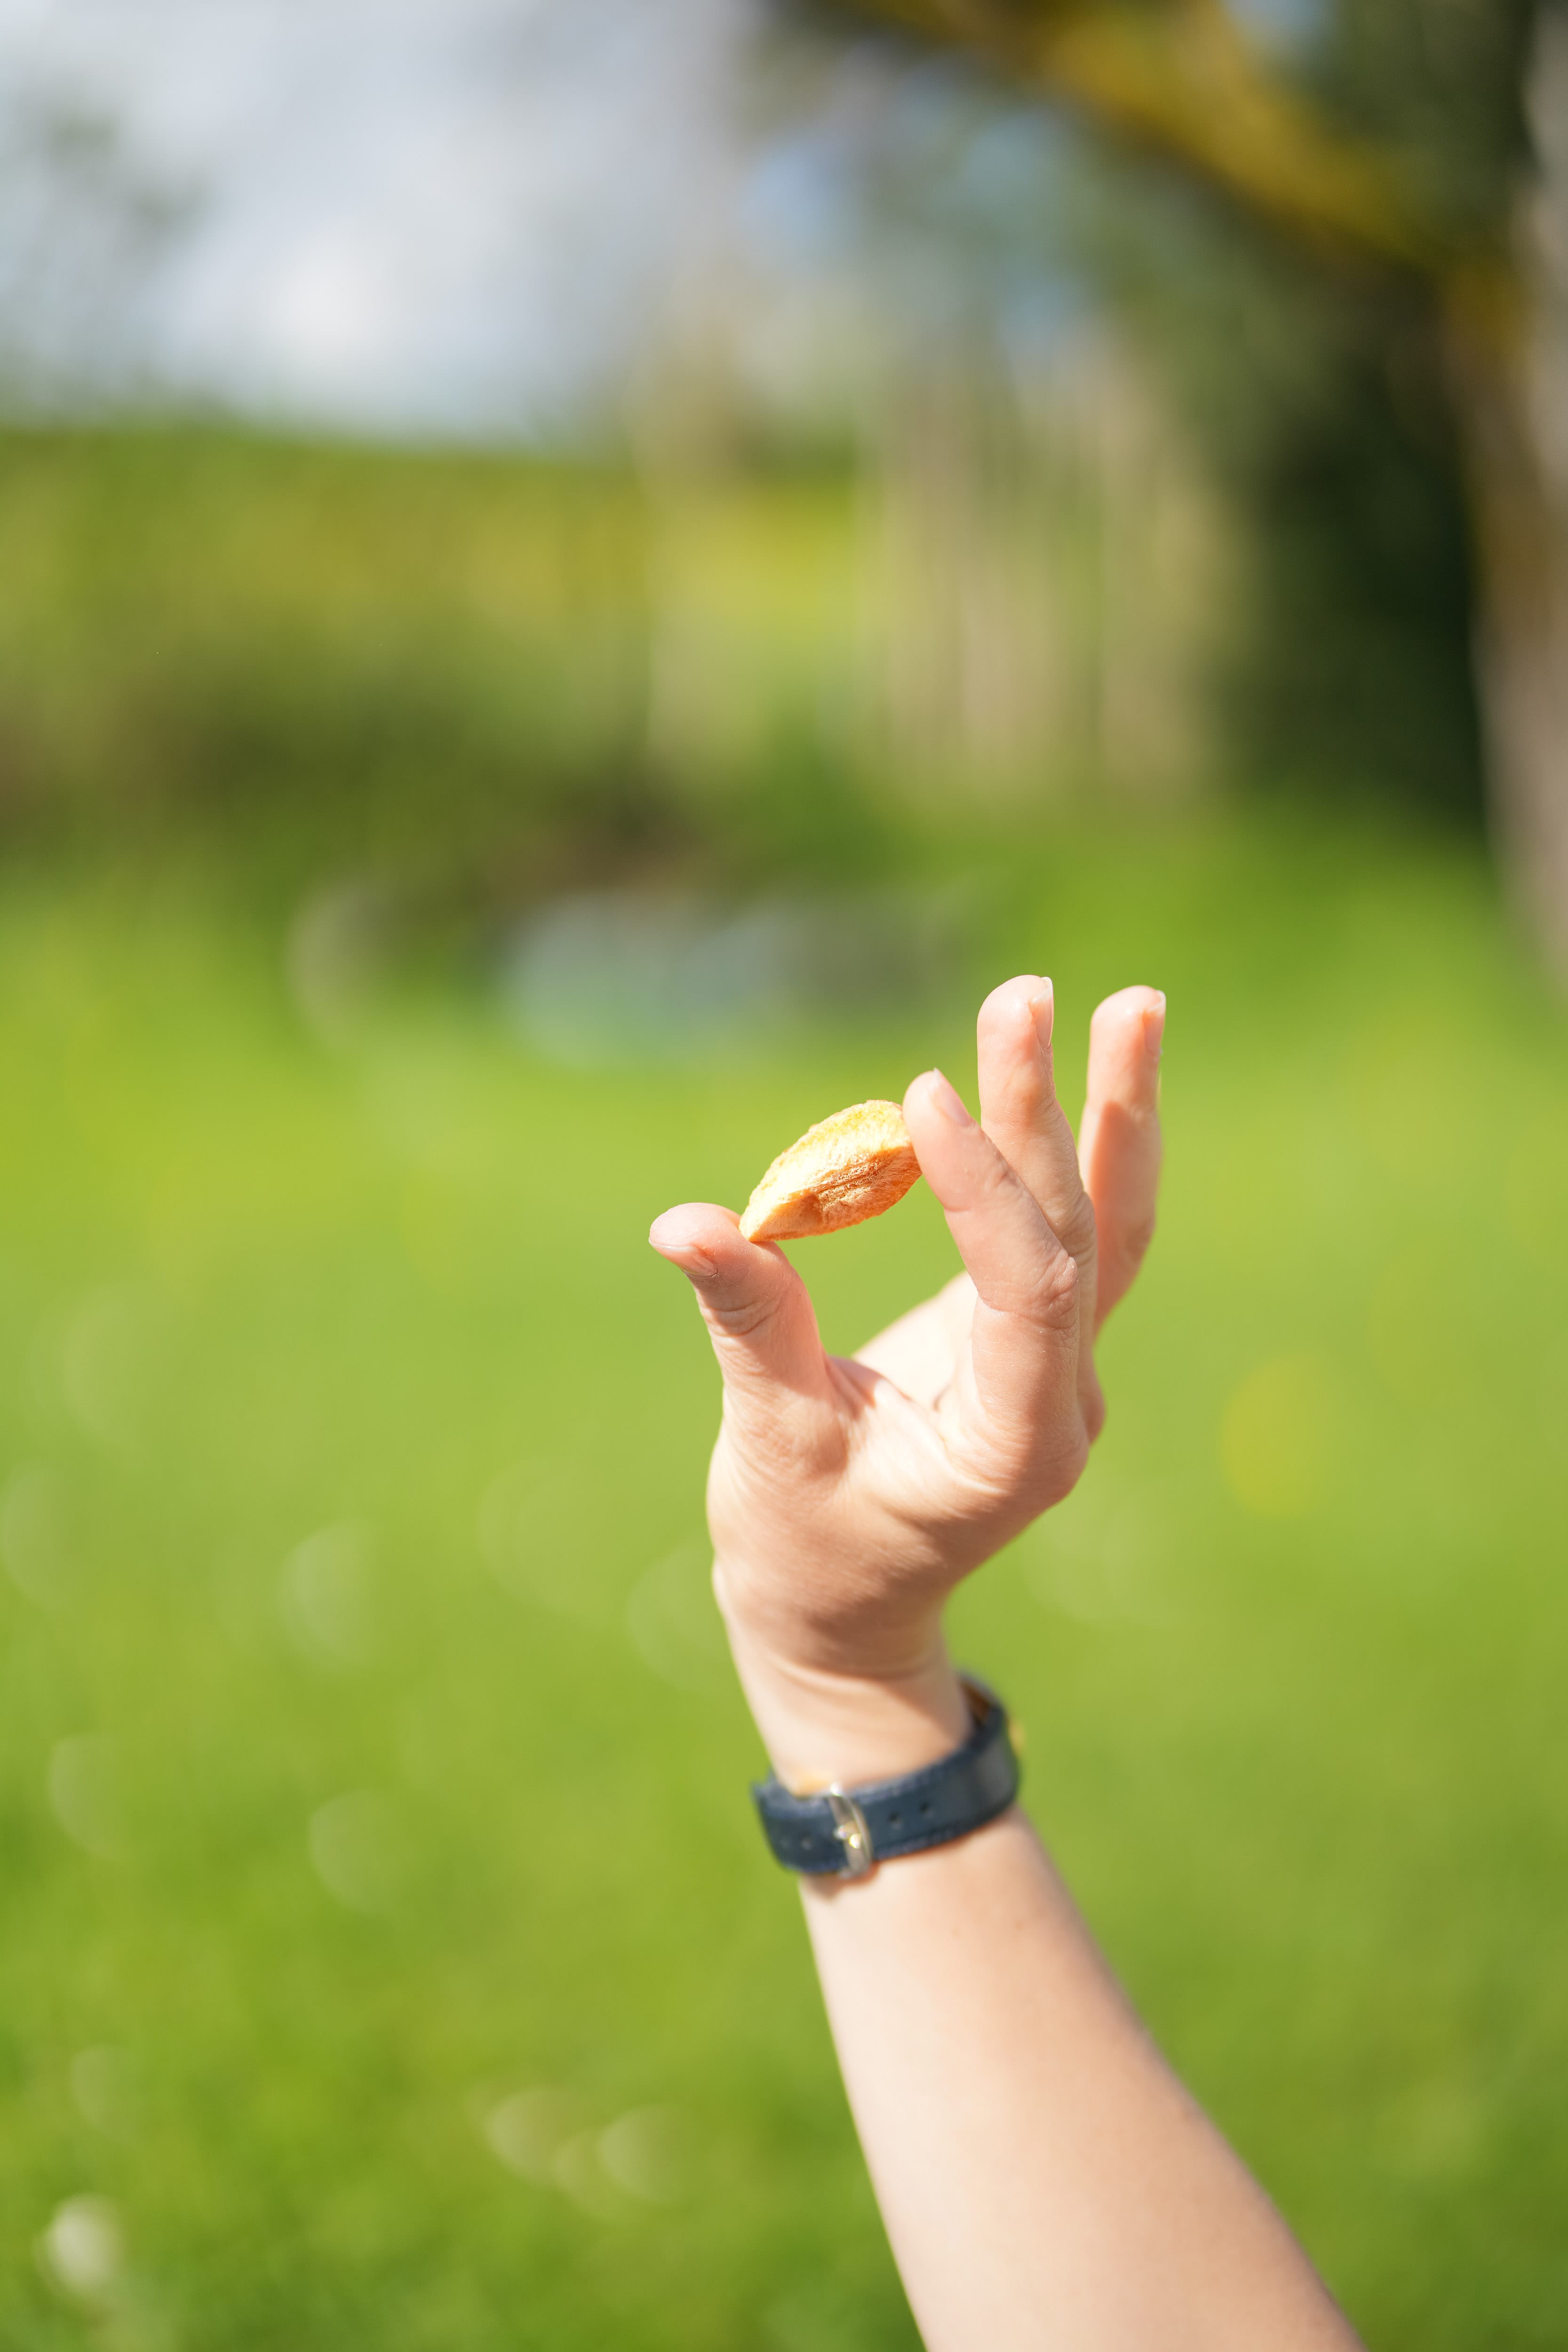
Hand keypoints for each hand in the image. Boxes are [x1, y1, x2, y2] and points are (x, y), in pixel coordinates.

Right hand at [649, 977, 1164, 1786]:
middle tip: (1023, 995)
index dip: (980, 1189)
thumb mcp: (768, 1446)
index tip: (922, 1097)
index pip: (1028, 1290)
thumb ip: (751, 1328)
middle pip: (1078, 1234)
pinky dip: (1088, 1149)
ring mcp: (1067, 1372)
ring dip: (1117, 1113)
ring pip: (1111, 1225)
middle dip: (1046, 1111)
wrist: (847, 1616)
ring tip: (1133, 1003)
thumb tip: (684, 1223)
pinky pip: (1083, 1235)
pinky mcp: (1044, 1342)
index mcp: (1015, 1446)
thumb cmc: (801, 1548)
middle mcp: (1065, 1404)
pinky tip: (1098, 1065)